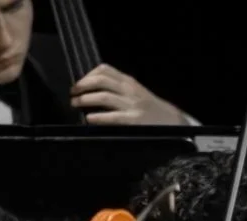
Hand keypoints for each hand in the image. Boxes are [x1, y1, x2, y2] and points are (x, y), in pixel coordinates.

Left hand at [70, 64, 192, 124]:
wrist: (174, 124)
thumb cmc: (151, 110)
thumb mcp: (137, 93)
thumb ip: (120, 88)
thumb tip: (93, 88)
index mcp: (130, 82)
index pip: (105, 69)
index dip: (88, 75)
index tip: (79, 83)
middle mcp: (130, 90)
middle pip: (100, 80)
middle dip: (82, 85)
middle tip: (73, 93)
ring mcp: (132, 105)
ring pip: (103, 97)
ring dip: (85, 99)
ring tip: (76, 104)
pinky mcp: (134, 121)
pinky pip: (112, 117)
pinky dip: (97, 117)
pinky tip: (89, 119)